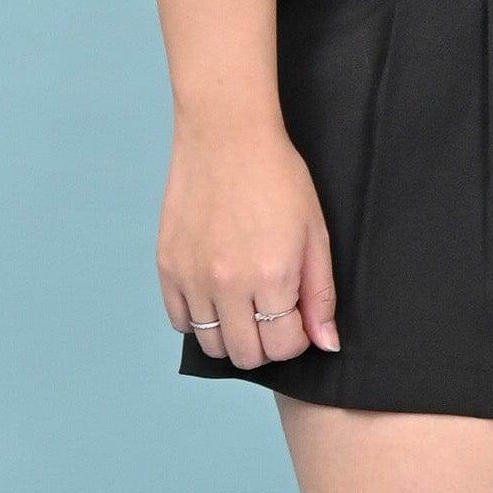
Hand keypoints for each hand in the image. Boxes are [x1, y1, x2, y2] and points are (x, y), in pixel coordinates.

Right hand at [159, 117, 339, 371]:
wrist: (226, 137)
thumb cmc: (278, 179)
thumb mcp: (315, 233)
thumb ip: (320, 294)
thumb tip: (325, 343)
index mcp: (271, 276)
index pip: (282, 348)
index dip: (296, 340)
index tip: (298, 320)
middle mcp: (227, 284)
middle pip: (244, 355)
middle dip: (266, 345)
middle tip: (273, 316)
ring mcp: (192, 277)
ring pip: (211, 345)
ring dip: (232, 337)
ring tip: (245, 308)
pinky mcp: (167, 266)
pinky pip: (179, 321)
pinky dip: (199, 320)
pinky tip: (217, 298)